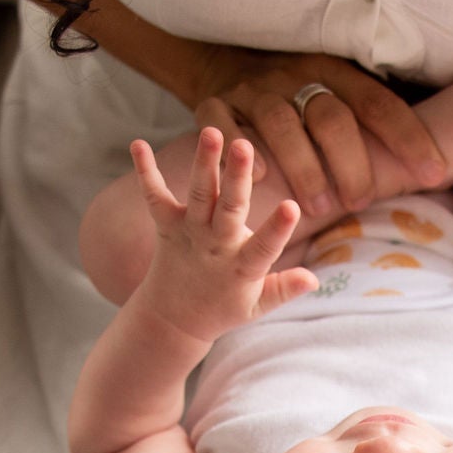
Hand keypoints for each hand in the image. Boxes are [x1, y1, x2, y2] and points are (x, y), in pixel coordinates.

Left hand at [129, 129, 318, 343]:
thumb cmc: (223, 308)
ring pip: (200, 195)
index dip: (279, 228)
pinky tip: (138, 143)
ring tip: (212, 131)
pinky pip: (154, 197)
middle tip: (243, 146)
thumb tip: (314, 280)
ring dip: (205, 163)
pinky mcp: (167, 225)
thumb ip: (285, 288)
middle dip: (237, 177)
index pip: (265, 247)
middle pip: (229, 209)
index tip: (292, 206)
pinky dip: (145, 171)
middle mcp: (216, 246)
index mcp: (242, 267)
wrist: (173, 321)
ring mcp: (190, 233)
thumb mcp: (258, 306)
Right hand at [192, 48, 445, 217]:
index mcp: (334, 72)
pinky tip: (261, 177)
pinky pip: (225, 123)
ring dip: (304, 167)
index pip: (378, 104)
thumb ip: (373, 123)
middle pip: (331, 117)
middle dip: (351, 162)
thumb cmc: (297, 96)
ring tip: (319, 208)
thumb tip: (434, 165)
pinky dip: (243, 151)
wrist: (227, 60)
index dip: (408, 138)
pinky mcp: (216, 103)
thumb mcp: (335, 93)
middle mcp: (295, 75)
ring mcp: (254, 90)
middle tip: (362, 201)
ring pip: (281, 124)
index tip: (434, 174)